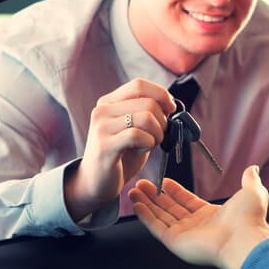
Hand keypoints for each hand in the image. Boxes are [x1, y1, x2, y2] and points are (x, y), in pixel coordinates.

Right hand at [64, 78, 174, 219]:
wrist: (95, 183)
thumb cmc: (120, 156)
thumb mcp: (134, 129)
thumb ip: (148, 114)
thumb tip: (172, 105)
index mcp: (109, 102)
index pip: (139, 85)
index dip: (161, 94)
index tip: (171, 110)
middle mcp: (102, 110)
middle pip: (148, 102)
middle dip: (163, 120)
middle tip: (160, 135)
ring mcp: (101, 127)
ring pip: (146, 117)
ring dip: (158, 133)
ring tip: (152, 144)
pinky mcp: (105, 145)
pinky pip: (138, 135)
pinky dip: (150, 143)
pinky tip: (143, 150)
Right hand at [130, 165, 268, 268]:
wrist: (245, 239)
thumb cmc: (249, 219)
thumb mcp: (252, 191)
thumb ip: (249, 179)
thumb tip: (253, 169)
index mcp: (210, 215)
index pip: (186, 201)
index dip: (173, 191)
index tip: (162, 181)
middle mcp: (195, 226)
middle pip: (170, 208)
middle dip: (155, 196)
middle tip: (141, 184)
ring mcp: (184, 234)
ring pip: (160, 217)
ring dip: (146, 203)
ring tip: (133, 191)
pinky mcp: (175, 242)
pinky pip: (156, 227)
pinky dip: (145, 216)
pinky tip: (136, 203)